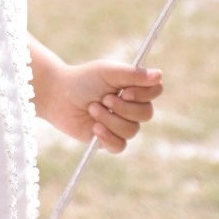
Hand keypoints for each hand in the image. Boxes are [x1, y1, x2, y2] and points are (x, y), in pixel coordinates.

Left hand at [44, 61, 162, 154]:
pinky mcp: (109, 140)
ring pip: (132, 130)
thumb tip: (160, 75)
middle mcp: (131, 107)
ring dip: (109, 119)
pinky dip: (107, 136)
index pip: (155, 91)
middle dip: (123, 107)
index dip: (144, 94)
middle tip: (104, 99)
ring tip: (92, 109)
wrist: (59, 96)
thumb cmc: (83, 80)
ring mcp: (121, 124)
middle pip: (146, 114)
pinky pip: (120, 146)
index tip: (126, 90)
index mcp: (134, 87)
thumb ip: (133, 74)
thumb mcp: (108, 72)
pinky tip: (94, 128)